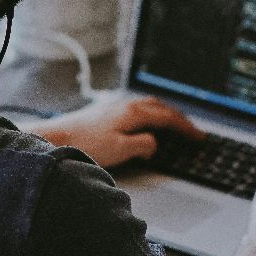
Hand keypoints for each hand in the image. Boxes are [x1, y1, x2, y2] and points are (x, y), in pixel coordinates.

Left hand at [33, 94, 203, 168]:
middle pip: (160, 107)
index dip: (186, 127)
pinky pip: (137, 108)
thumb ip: (143, 145)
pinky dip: (150, 114)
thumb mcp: (121, 150)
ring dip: (164, 114)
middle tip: (191, 130)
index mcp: (134, 112)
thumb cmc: (85, 144)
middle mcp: (126, 105)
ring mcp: (115, 106)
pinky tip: (145, 123)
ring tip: (173, 125)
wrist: (57, 138)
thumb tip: (154, 143)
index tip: (198, 136)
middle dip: (179, 118)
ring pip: (148, 105)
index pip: (168, 117)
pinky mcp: (106, 111)